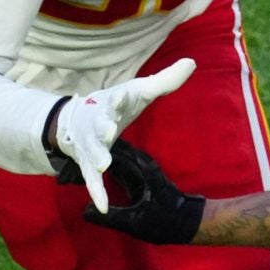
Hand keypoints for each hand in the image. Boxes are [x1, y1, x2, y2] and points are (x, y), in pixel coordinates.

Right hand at [45, 59, 194, 210]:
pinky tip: (102, 206)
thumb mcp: (139, 91)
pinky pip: (91, 180)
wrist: (76, 118)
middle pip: (100, 123)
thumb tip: (192, 62)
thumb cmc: (115, 104)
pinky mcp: (87, 162)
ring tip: (103, 165)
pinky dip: (96, 192)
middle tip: (108, 130)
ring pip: (93, 150)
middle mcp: (99, 121)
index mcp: (113, 103)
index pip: (118, 98)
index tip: (122, 96)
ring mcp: (91, 143)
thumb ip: (165, 80)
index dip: (120, 98)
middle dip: (103, 126)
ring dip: (98, 157)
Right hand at [80, 140, 206, 244]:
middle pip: (109, 151)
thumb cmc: (165, 223)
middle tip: (63, 164)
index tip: (68, 160)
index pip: (110, 154)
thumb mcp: (136, 223)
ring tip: (69, 167)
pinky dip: (101, 166)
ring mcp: (140, 167)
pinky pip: (116, 164)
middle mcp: (140, 162)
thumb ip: (110, 217)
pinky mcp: (138, 174)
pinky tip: (86, 173)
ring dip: (93, 159)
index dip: (88, 155)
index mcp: (140, 168)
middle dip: (87, 155)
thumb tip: (85, 211)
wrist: (188, 222)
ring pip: (112, 156)